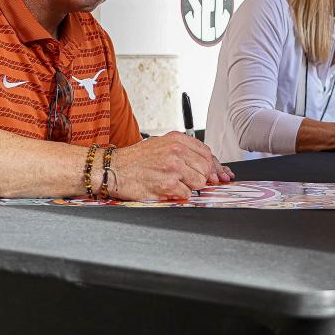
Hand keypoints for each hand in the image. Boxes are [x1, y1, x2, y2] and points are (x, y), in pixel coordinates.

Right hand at [108, 132, 233, 200]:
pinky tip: (167, 189)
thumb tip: (209, 166)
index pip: (207, 153)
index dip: (215, 166)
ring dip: (190, 186)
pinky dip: (179, 195)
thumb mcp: (162, 144)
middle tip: (190, 180)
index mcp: (177, 139)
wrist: (115, 169)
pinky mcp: (167, 184)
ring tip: (174, 182)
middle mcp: (176, 151)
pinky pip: (186, 194)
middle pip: (206, 168)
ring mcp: (173, 167)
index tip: (219, 174)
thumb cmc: (137, 159)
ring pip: (199, 182)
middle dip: (203, 178)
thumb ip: (185, 151)